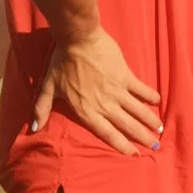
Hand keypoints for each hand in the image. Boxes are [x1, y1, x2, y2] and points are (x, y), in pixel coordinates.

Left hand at [33, 29, 161, 154]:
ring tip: (159, 130)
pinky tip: (158, 102)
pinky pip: (141, 90)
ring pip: (137, 111)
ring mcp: (117, 91)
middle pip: (126, 125)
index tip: (134, 154)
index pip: (107, 133)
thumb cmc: (61, 63)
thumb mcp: (48, 87)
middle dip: (142, 137)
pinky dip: (150, 96)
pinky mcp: (125, 76)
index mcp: (86, 110)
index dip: (121, 145)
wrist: (77, 39)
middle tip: (154, 147)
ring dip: (150, 121)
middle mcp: (104, 104)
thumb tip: (33, 128)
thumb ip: (41, 109)